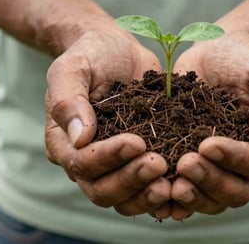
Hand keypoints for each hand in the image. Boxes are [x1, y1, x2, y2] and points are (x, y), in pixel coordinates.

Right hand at [45, 27, 171, 216]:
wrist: (116, 50)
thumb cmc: (91, 55)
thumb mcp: (73, 68)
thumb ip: (67, 100)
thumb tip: (79, 139)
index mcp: (64, 142)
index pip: (82, 163)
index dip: (108, 158)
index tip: (136, 142)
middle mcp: (87, 160)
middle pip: (103, 190)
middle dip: (132, 180)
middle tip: (159, 165)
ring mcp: (114, 164)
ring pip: (126, 198)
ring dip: (148, 194)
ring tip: (174, 184)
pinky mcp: (139, 159)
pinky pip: (148, 187)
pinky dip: (164, 193)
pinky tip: (184, 187)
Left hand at [169, 31, 248, 218]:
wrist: (217, 50)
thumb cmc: (246, 57)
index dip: (235, 159)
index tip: (207, 145)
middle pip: (238, 190)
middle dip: (211, 180)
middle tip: (184, 165)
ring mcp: (224, 166)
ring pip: (215, 198)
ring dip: (194, 194)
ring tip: (171, 183)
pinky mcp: (199, 161)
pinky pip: (192, 188)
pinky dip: (178, 197)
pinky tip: (160, 191)